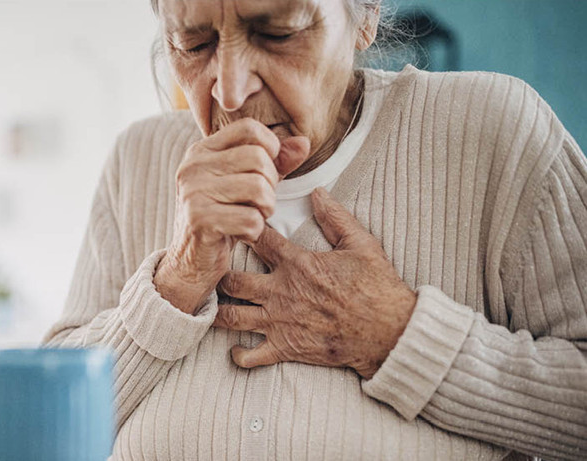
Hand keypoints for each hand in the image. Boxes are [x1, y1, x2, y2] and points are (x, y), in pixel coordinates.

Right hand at [154, 118, 309, 313]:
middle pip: (258, 158)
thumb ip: (275, 162)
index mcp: (202, 151)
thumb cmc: (222, 220)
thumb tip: (304, 143)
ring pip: (258, 188)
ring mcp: (193, 192)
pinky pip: (250, 219)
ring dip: (265, 209)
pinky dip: (255, 231)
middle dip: (270, 185)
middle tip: (258, 204)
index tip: (265, 173)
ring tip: (252, 217)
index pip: (249, 129)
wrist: (189, 264)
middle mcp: (193, 166)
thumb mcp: (247, 186)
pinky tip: (241, 234)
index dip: (270, 149)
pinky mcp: (199, 219)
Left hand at [213, 187, 416, 378]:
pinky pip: (251, 356)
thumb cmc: (378, 289)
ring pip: (232, 317)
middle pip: (232, 281)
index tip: (233, 226)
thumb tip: (318, 193)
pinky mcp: (286, 349)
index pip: (258, 240)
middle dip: (218, 275)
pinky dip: (238, 354)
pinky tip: (235, 348)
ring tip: (211, 305)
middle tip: (212, 271)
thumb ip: (336, 218)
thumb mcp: (361, 244)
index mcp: (298, 264)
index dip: (242, 230)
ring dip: (218, 311)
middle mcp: (282, 292)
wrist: (389, 333)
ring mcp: (280, 323)